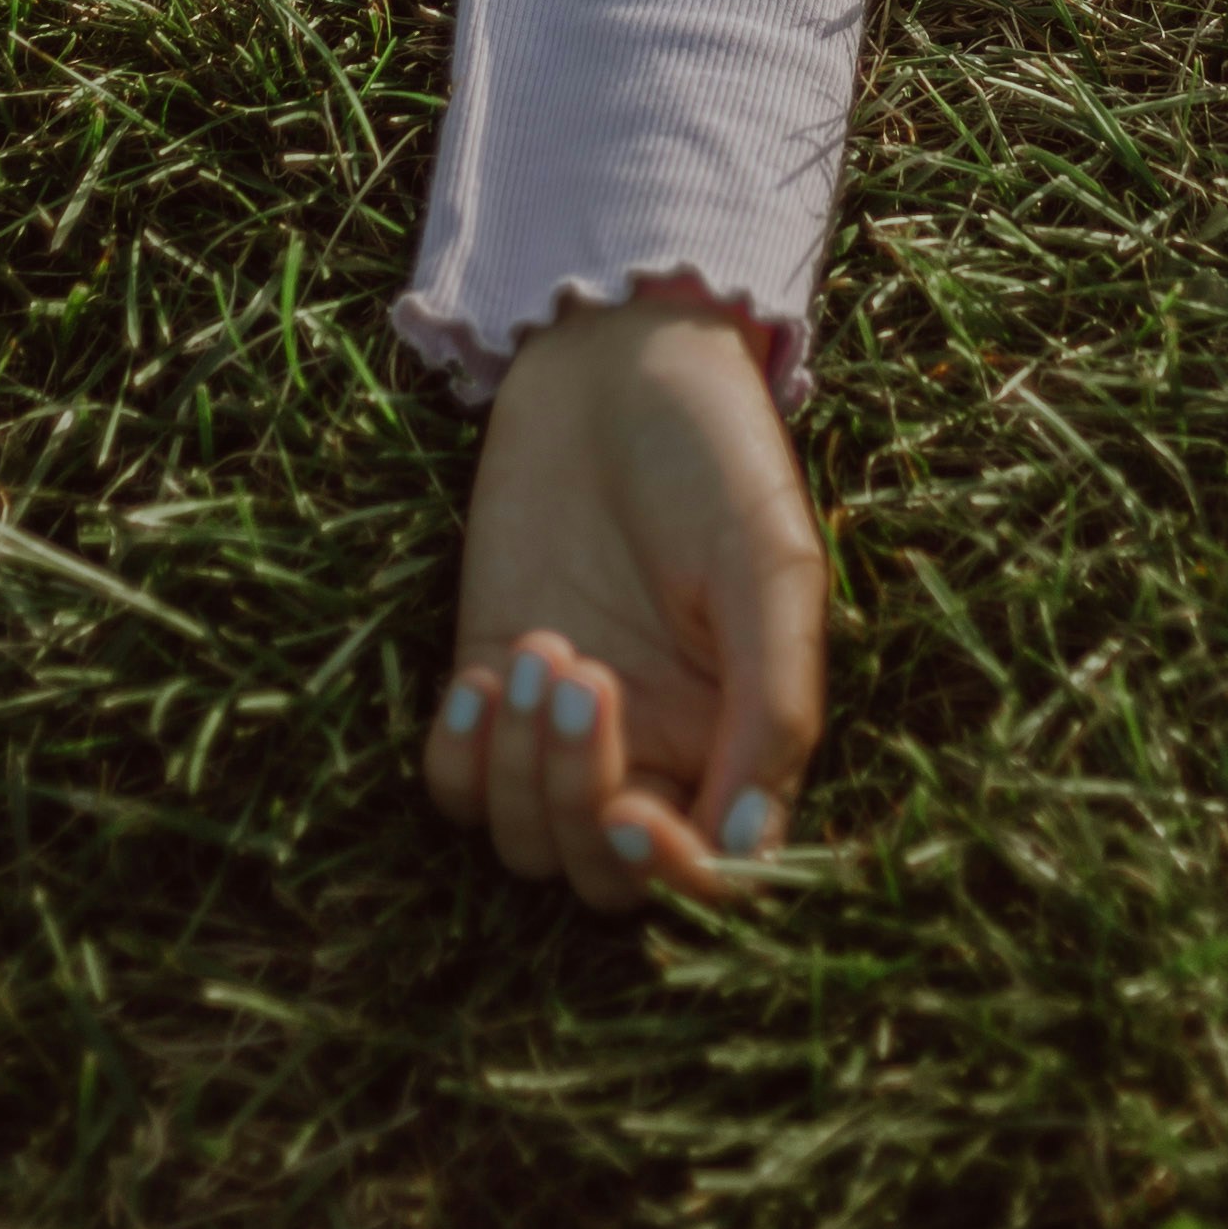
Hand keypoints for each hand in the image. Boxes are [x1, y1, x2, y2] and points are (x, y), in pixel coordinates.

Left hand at [423, 290, 828, 910]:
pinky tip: (481, 676)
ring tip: (544, 649)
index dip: (673, 877)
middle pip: (604, 873)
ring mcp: (564, 722)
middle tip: (580, 673)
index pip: (709, 872)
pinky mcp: (488, 677)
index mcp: (736, 732)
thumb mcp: (770, 569)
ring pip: (527, 840)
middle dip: (580, 804)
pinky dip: (461, 758)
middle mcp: (651, 746)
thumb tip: (751, 853)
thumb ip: (771, 708)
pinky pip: (456, 786)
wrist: (617, 351)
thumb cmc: (716, 450)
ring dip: (522, 772)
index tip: (639, 819)